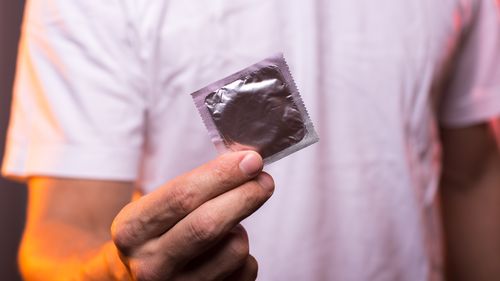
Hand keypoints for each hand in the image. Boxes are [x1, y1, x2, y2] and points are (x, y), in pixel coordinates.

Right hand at [111, 151, 273, 279]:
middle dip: (245, 196)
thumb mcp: (156, 206)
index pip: (183, 196)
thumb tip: (246, 161)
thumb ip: (197, 185)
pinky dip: (245, 257)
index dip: (222, 175)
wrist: (134, 279)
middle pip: (209, 224)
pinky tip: (225, 253)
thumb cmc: (155, 234)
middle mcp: (150, 264)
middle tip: (264, 181)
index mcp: (133, 229)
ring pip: (234, 249)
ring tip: (227, 228)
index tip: (251, 160)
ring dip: (241, 230)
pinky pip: (246, 271)